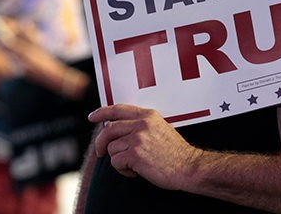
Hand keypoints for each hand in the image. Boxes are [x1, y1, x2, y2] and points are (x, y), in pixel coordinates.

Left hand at [88, 104, 202, 189]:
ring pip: (111, 148)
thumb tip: (116, 128)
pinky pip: (116, 161)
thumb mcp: (160, 129)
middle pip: (108, 129)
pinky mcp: (135, 154)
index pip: (119, 109)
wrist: (188, 167)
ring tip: (134, 164)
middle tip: (100, 153)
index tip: (92, 116)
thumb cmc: (175, 153)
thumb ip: (141, 125)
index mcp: (148, 115)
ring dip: (119, 160)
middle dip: (100, 143)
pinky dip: (123, 170)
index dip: (102, 112)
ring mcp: (138, 138)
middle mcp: (141, 124)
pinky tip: (136, 171)